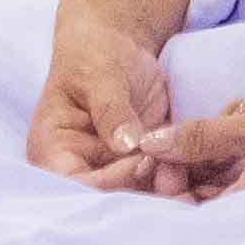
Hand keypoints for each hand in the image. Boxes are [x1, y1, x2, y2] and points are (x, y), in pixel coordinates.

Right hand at [27, 12, 174, 186]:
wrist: (118, 46)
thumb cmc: (96, 54)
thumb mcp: (101, 74)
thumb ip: (111, 109)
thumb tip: (125, 145)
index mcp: (53, 150)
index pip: (76, 184)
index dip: (110, 182)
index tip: (142, 159)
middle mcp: (79, 168)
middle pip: (107, 199)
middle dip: (142, 193)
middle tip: (174, 175)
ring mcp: (110, 170)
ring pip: (135, 197)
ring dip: (162, 192)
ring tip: (185, 173)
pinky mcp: (138, 166)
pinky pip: (155, 184)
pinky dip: (174, 181)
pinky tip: (192, 170)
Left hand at [125, 58, 244, 200]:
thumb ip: (206, 137)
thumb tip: (151, 145)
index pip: (190, 207)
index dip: (171, 176)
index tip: (166, 147)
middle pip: (203, 184)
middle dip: (199, 149)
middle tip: (228, 117)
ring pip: (221, 163)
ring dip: (222, 133)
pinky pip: (243, 153)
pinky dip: (241, 129)